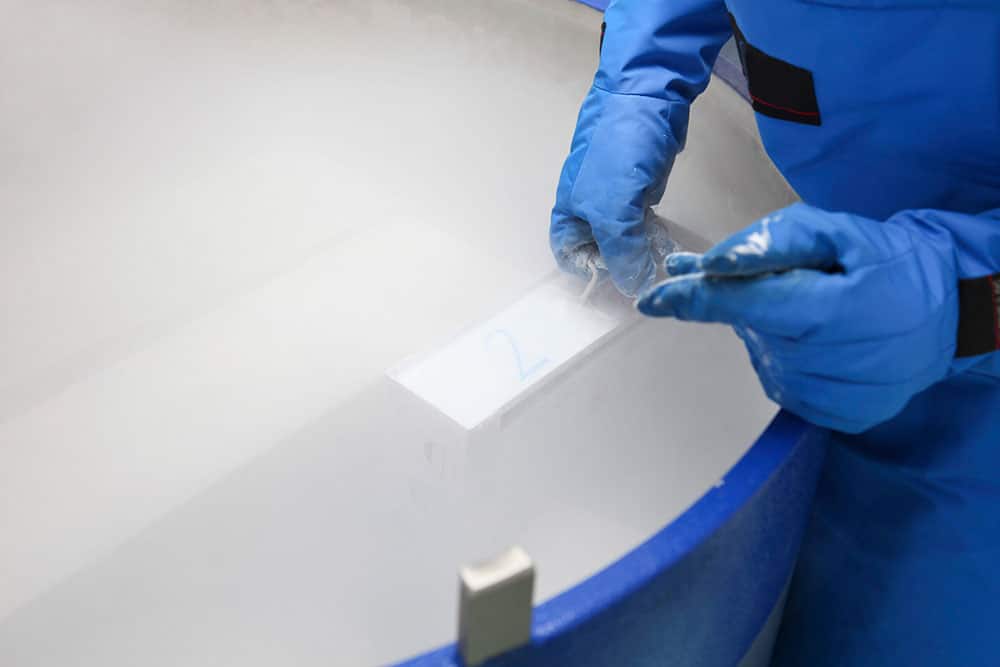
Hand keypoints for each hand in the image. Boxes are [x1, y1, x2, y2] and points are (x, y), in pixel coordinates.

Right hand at [550, 86, 679, 296]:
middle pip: (599, 251)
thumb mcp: (613, 211)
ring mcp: (615, 199)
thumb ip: (621, 253)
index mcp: (569, 212)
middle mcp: (588, 209)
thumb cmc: (617, 154)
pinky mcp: (639, 190)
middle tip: (646, 274)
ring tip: (661, 259)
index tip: (618, 281)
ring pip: (624, 239)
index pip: (570, 256)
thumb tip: (634, 288)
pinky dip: (652, 236)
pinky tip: (666, 244)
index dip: (591, 272)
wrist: (647, 100)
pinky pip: (642, 224)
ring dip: (640, 252)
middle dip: (620, 265)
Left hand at [636, 203, 959, 432]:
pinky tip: (823, 343)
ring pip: (765, 358)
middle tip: (780, 284)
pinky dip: (791, 358)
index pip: (740, 306)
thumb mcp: (836, 233)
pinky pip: (788, 384)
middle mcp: (826, 365)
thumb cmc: (888, 264)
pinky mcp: (839, 417)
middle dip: (744, 305)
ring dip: (771, 332)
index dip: (691, 301)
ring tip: (814, 312)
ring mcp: (832, 398)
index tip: (651, 299)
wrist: (950, 313)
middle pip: (750, 331)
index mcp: (829, 313)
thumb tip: (708, 264)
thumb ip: (771, 244)